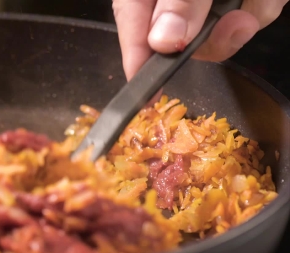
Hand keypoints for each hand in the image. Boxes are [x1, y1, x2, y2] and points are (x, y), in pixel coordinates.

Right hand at [112, 0, 288, 79]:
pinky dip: (264, 0)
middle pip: (182, 38)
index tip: (148, 96)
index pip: (134, 28)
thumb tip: (164, 40)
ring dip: (251, 11)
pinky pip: (251, 11)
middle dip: (217, 36)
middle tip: (238, 22)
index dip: (139, 64)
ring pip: (224, 28)